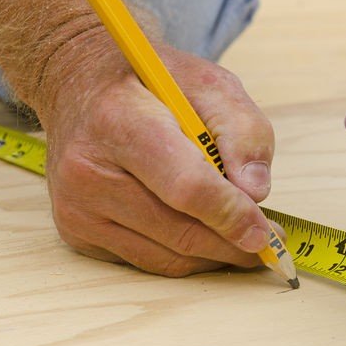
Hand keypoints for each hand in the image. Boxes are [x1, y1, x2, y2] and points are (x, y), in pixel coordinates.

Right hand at [39, 36, 274, 275]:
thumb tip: (256, 192)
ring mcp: (76, 207)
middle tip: (268, 243)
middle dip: (232, 243)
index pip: (185, 186)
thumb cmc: (150, 84)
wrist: (76, 85)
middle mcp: (87, 170)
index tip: (266, 231)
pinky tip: (202, 235)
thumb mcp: (209, 84)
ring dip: (212, 256)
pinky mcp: (76, 232)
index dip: (231, 214)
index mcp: (119, 121)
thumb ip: (243, 131)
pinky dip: (183, 256)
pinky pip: (145, 261)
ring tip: (242, 239)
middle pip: (178, 230)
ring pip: (165, 257)